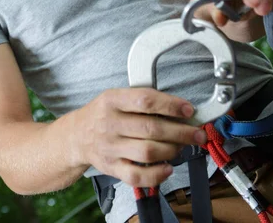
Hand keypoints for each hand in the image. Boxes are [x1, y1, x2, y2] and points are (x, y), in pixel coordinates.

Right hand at [74, 88, 206, 187]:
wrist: (75, 136)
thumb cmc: (102, 114)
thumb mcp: (115, 96)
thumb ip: (141, 100)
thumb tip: (178, 109)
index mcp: (112, 100)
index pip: (145, 100)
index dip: (170, 105)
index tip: (188, 110)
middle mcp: (110, 123)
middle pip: (151, 129)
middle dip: (181, 132)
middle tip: (197, 134)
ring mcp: (110, 147)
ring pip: (148, 152)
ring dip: (172, 150)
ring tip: (182, 147)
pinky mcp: (112, 168)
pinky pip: (137, 176)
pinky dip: (156, 174)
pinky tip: (167, 168)